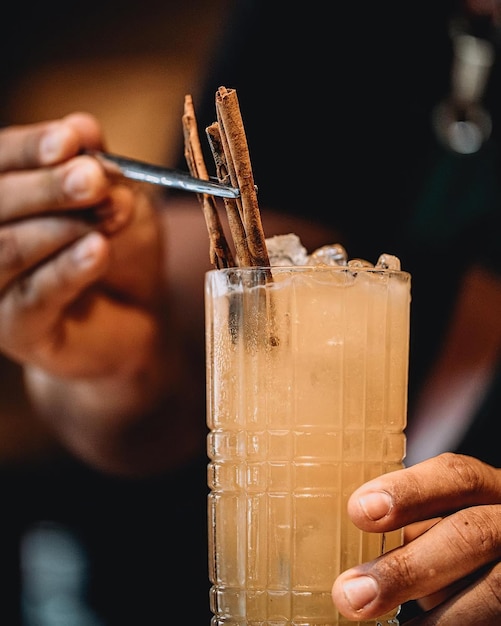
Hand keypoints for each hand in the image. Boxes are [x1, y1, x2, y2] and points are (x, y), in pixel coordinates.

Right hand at [0, 113, 178, 472]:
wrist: (137, 315)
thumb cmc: (122, 248)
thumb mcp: (119, 200)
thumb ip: (99, 168)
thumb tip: (82, 127)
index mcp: (3, 197)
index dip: (31, 148)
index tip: (73, 138)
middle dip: (49, 187)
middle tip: (95, 178)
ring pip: (7, 249)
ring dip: (62, 226)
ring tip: (111, 212)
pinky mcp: (15, 329)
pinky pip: (35, 295)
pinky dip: (67, 269)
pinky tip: (97, 250)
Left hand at [331, 452, 500, 623]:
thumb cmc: (460, 549)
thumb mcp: (444, 526)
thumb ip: (413, 527)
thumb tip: (349, 559)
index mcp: (489, 491)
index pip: (457, 476)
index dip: (408, 491)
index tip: (359, 510)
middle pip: (472, 534)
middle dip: (407, 567)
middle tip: (352, 594)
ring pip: (494, 589)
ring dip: (435, 616)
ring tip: (385, 625)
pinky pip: (497, 621)